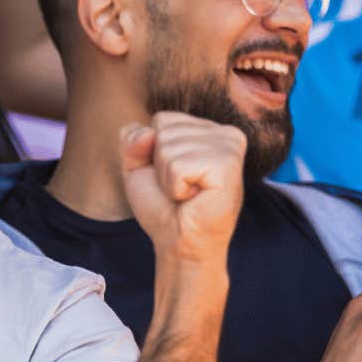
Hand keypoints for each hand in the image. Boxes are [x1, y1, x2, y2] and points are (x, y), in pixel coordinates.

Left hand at [119, 113, 246, 264]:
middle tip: (181, 189)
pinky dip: (176, 188)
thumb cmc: (164, 207)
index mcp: (207, 129)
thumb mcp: (138, 167)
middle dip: (160, 166)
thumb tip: (147, 133)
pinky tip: (195, 198)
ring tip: (189, 194)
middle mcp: (224, 133)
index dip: (153, 153)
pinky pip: (178, 166)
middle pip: (163, 131)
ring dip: (168, 179)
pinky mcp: (228, 165)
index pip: (162, 119)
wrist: (178, 242)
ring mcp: (229, 146)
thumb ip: (133, 140)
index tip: (173, 176)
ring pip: (167, 147)